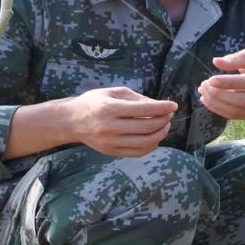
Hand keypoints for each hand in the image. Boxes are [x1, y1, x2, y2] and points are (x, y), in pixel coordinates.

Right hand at [58, 87, 176, 156]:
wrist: (71, 121)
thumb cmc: (94, 102)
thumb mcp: (113, 92)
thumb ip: (136, 98)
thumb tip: (159, 106)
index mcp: (110, 108)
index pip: (143, 109)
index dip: (162, 108)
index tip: (173, 105)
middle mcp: (110, 126)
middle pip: (147, 127)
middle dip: (164, 120)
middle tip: (169, 114)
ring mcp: (111, 142)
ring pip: (145, 142)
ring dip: (161, 134)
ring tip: (164, 125)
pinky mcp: (112, 151)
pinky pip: (138, 152)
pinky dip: (151, 145)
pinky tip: (155, 137)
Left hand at [198, 48, 244, 119]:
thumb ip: (237, 58)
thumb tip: (216, 62)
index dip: (229, 82)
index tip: (210, 80)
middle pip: (244, 100)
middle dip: (220, 95)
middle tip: (204, 85)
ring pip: (239, 110)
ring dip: (218, 104)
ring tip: (203, 93)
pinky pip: (238, 116)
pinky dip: (221, 110)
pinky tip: (209, 101)